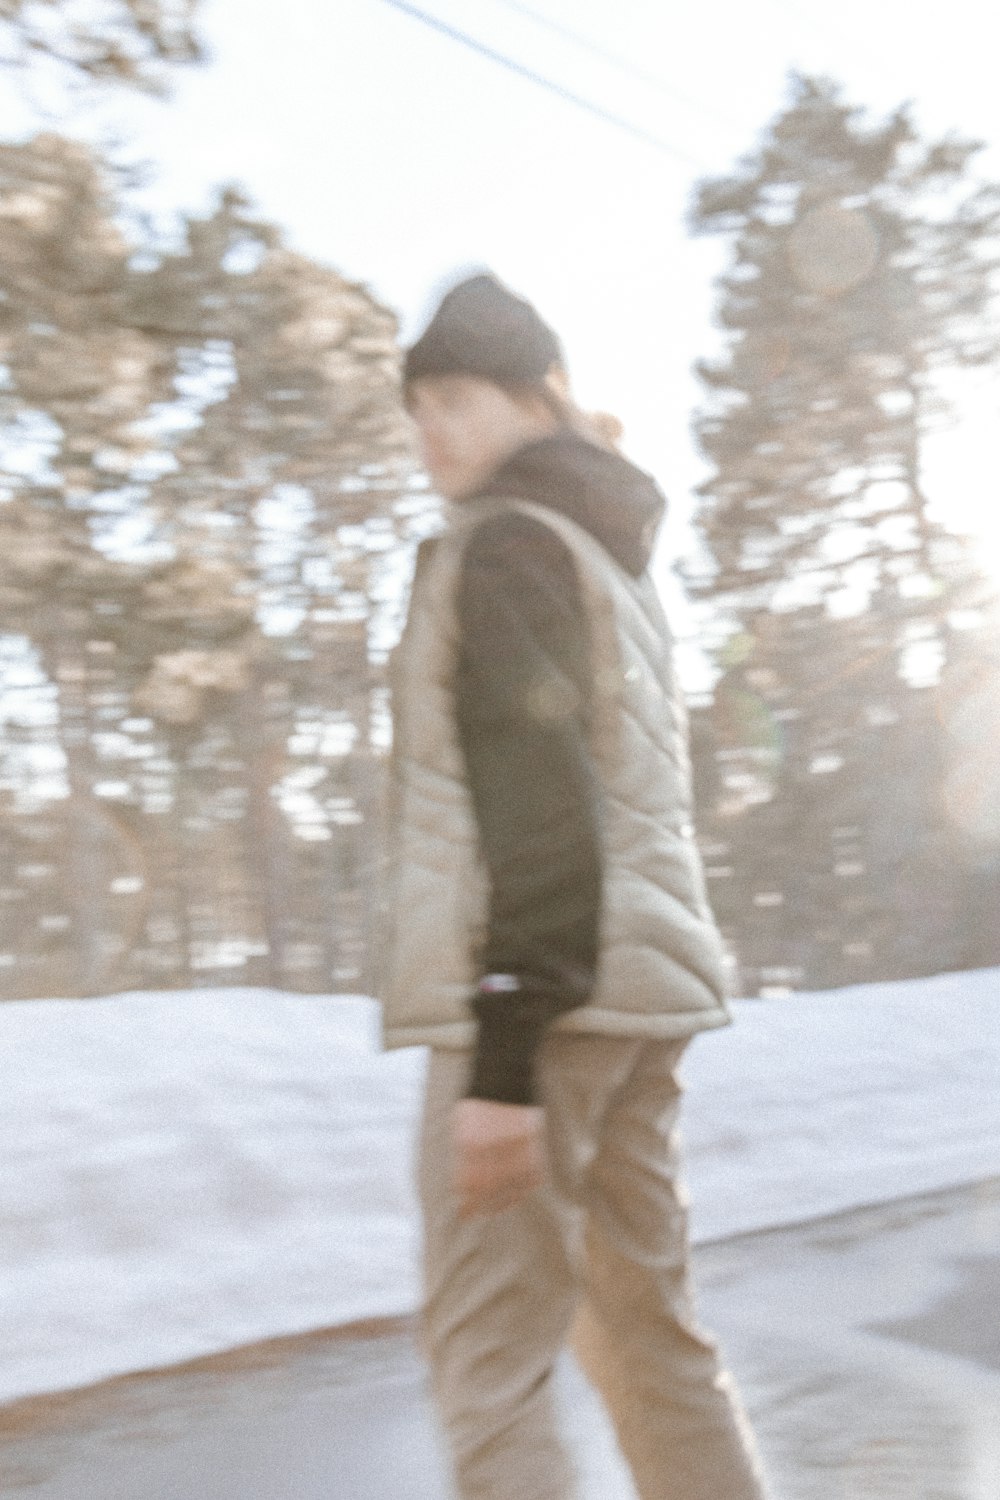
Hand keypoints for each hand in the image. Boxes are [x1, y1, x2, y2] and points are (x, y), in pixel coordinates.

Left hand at [451, 1098, 547, 1218]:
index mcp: (469, 1141)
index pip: (468, 1183)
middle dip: (484, 1205)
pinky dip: (526, 1186)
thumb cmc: (477, 1101)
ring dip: (506, 1200)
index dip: (467, 1202)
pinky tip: (520, 1193)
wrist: (502, 1075)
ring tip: (500, 1207)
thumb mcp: (461, 1124)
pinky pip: (532, 1171)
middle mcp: (491, 1145)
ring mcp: (513, 1143)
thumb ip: (462, 1152)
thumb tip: (462, 1183)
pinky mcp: (531, 1139)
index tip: (466, 1213)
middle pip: (489, 1188)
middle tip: (482, 1213)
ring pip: (512, 1183)